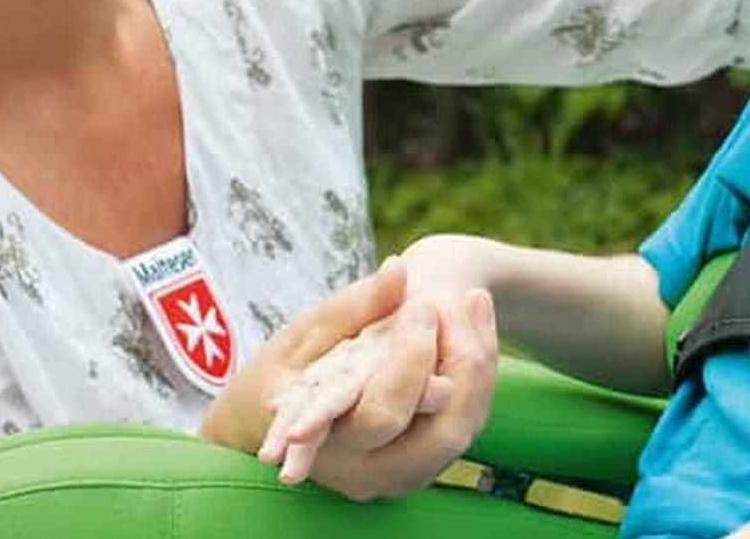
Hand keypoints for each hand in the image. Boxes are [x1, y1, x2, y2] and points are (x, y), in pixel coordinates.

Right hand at [200, 257, 498, 500]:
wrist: (269, 424)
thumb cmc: (282, 371)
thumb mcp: (306, 332)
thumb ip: (354, 305)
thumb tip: (398, 271)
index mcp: (325, 440)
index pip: (384, 414)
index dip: (412, 362)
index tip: (422, 305)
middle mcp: (363, 472)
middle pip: (442, 434)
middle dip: (465, 363)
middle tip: (466, 299)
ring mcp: (392, 477)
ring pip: (460, 433)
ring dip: (480, 367)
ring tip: (477, 301)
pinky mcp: (414, 468)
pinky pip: (459, 430)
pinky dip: (476, 381)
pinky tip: (478, 328)